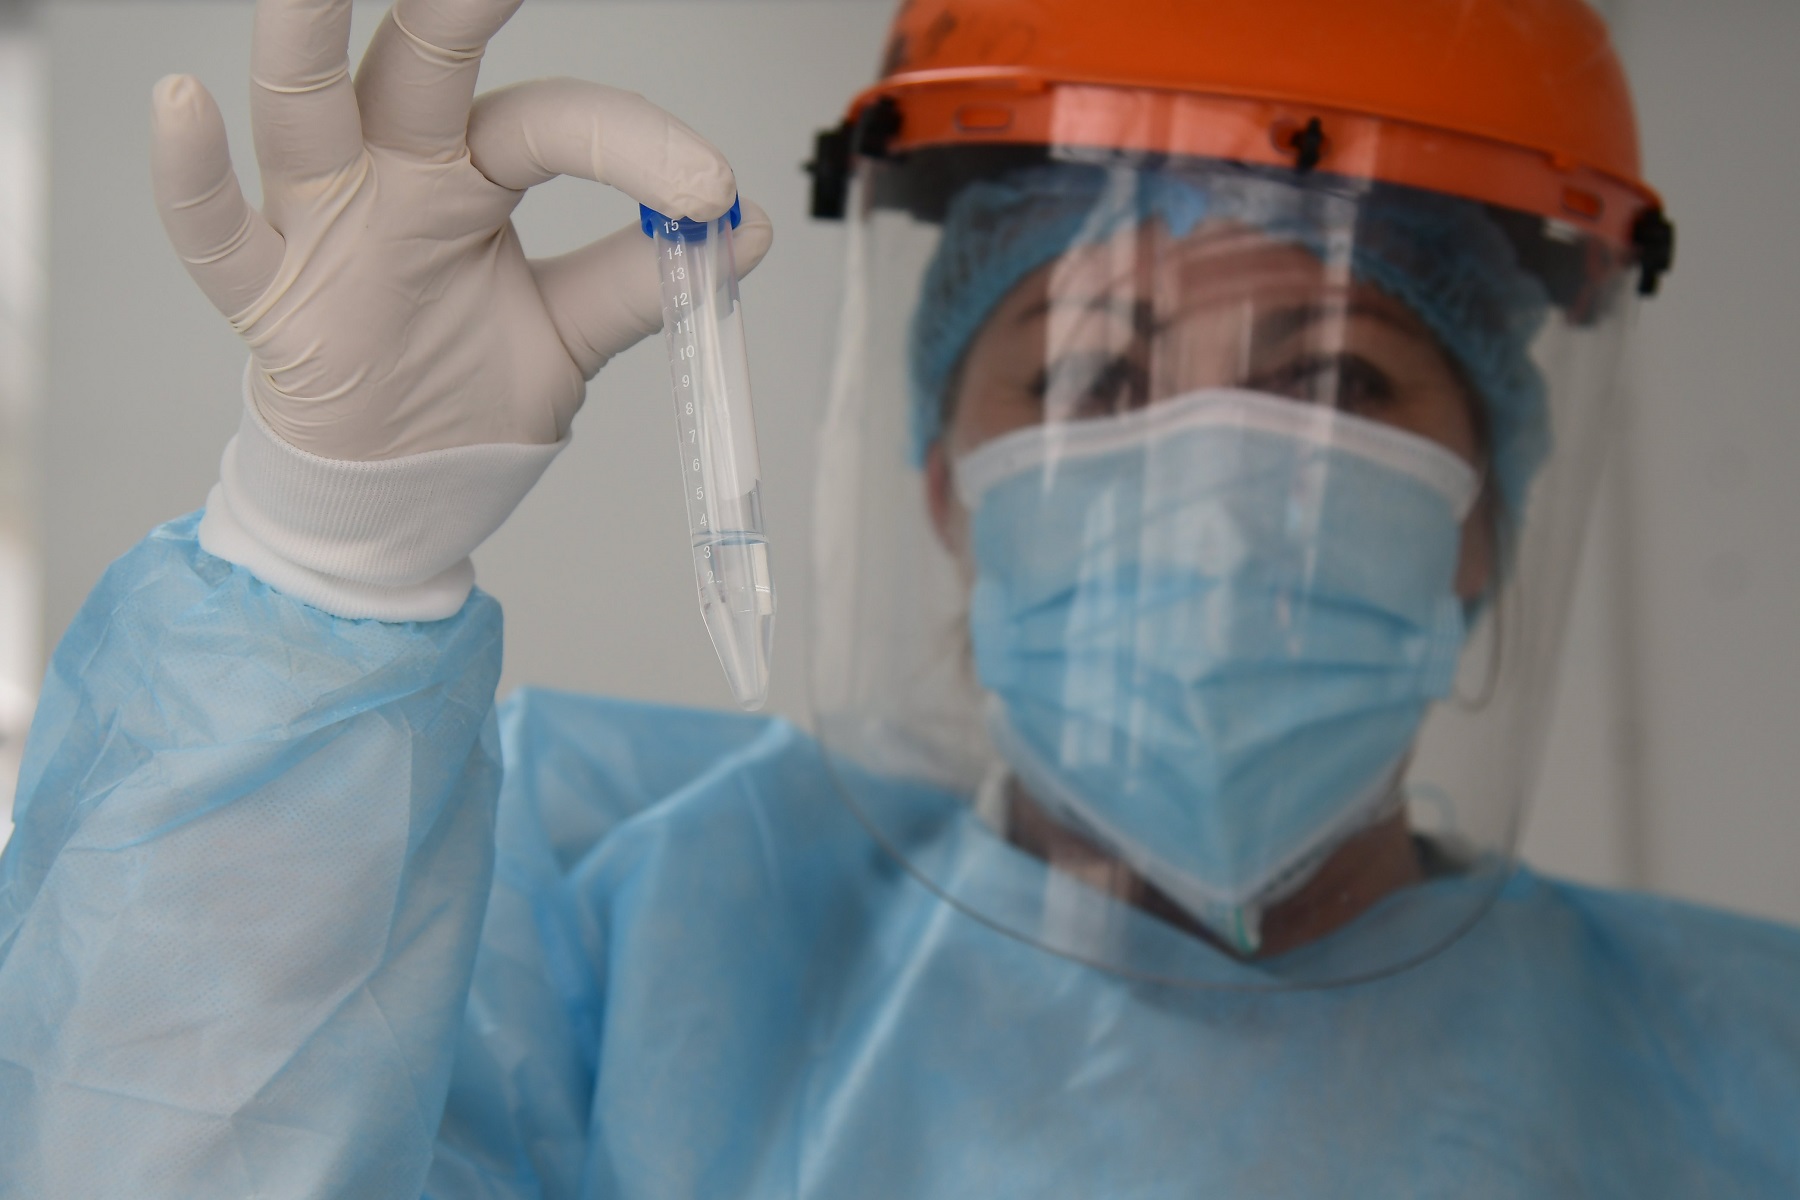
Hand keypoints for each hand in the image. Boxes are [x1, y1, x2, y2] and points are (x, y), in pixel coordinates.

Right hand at [149, 0, 771, 460]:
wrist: (401, 496)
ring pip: (303, 110)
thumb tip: (744, 231)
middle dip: (457, 2)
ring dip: (306, 39)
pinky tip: (182, 104)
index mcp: (471, 175)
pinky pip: (214, 231)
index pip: (549, 124)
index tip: (714, 192)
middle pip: (421, 64)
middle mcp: (391, 173)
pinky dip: (191, 177)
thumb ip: (639, 280)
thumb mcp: (569, 336)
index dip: (633, 146)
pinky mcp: (264, 293)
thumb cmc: (467, 399)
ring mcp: (320, 223)